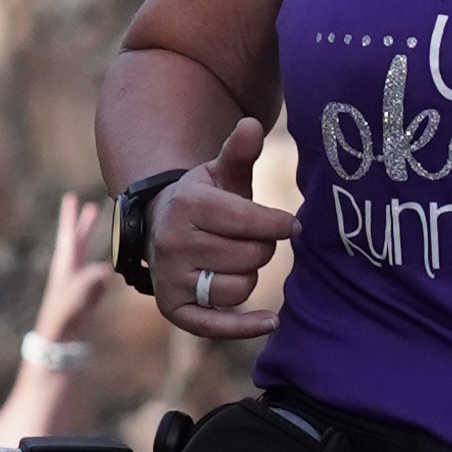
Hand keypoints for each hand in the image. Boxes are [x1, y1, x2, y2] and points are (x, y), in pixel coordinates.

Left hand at [30, 195, 113, 343]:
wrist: (58, 336)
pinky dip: (101, 270)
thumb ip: (90, 281)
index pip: (68, 234)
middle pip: (78, 239)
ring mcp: (77, 280)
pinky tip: (102, 275)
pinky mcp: (84, 292)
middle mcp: (70, 269)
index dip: (69, 215)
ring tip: (101, 230)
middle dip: (84, 223)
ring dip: (92, 240)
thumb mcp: (76, 295)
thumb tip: (105, 269)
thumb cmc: (63, 315)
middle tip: (91, 206)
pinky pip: (96, 276)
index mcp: (64, 264)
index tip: (70, 196)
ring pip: (87, 254)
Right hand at [151, 119, 298, 340]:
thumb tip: (253, 125)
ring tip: (236, 260)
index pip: (251, 222)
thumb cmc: (204, 198)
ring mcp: (170, 277)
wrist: (160, 224)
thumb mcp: (220, 172)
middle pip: (251, 257)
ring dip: (249, 276)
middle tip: (252, 240)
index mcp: (188, 204)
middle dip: (262, 248)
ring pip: (239, 288)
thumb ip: (240, 151)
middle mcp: (173, 242)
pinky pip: (215, 325)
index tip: (290, 225)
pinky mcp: (174, 308)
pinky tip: (272, 321)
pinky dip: (245, 327)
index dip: (279, 224)